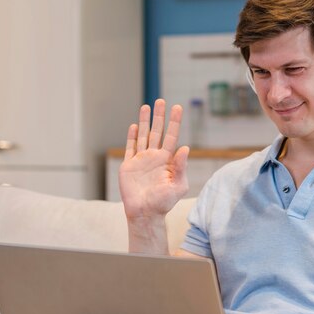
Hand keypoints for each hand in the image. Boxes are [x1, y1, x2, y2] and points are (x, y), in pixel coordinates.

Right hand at [119, 99, 189, 218]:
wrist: (145, 213)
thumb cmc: (164, 203)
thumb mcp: (178, 186)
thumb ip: (181, 167)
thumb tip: (185, 148)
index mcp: (167, 160)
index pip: (172, 136)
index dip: (175, 122)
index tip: (178, 108)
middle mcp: (155, 157)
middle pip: (157, 131)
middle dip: (159, 116)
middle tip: (161, 101)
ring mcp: (141, 160)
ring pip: (143, 136)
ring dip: (144, 121)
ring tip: (146, 106)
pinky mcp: (129, 166)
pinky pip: (130, 147)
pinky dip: (131, 136)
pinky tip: (133, 126)